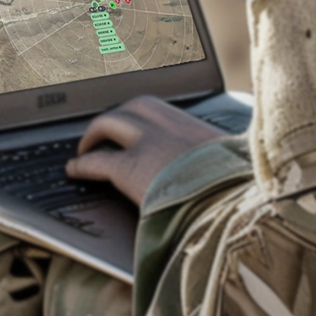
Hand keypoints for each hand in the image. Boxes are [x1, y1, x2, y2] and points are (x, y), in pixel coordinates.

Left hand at [65, 95, 228, 204]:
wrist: (233, 208)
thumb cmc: (240, 196)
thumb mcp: (240, 171)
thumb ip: (229, 166)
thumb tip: (234, 176)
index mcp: (201, 131)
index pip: (170, 113)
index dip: (152, 117)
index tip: (145, 123)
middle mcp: (174, 127)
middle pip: (138, 106)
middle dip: (121, 116)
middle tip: (110, 131)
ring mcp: (150, 144)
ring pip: (112, 122)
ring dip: (97, 132)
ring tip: (87, 147)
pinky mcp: (130, 168)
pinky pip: (97, 160)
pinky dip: (82, 164)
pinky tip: (74, 170)